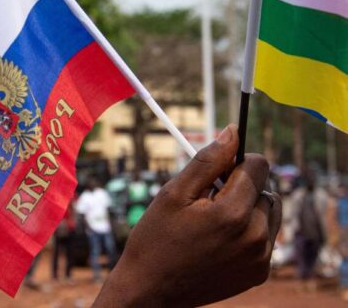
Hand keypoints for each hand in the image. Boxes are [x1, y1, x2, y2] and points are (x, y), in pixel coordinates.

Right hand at [93, 124, 281, 306]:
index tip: (216, 171)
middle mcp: (255, 236)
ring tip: (214, 220)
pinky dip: (249, 231)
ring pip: (270, 211)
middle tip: (207, 200)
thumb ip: (207, 160)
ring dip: (248, 207)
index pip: (258, 165)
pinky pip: (266, 237)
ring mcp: (261, 258)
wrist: (151, 289)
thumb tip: (233, 131)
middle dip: (241, 186)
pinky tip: (219, 240)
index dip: (236, 161)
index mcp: (233, 213)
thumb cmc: (156, 238)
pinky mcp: (260, 272)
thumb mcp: (174, 193)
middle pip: (265, 188)